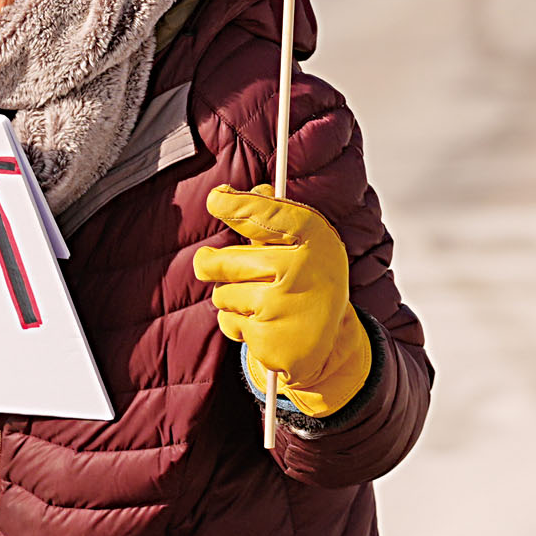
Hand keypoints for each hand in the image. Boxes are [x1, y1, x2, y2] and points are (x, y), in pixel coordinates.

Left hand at [193, 185, 371, 418]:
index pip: (269, 215)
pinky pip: (228, 322)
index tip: (215, 199)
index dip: (239, 206)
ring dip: (230, 298)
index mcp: (314, 240)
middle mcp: (301, 270)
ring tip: (262, 302)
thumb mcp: (302, 246)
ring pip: (222, 295)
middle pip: (224, 262)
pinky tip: (264, 325)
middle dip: (209, 264)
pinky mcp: (268, 338)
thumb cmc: (308, 281)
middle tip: (206, 262)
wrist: (329, 344)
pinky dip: (237, 324)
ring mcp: (284, 306)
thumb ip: (272, 218)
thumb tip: (245, 192)